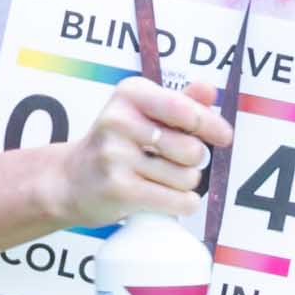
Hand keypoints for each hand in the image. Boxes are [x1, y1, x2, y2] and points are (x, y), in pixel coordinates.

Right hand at [79, 73, 235, 219]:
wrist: (70, 180)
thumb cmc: (116, 144)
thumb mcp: (143, 113)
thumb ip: (179, 101)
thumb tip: (209, 91)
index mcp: (129, 93)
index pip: (185, 109)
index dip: (211, 125)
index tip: (224, 136)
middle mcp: (118, 120)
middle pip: (192, 148)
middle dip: (195, 160)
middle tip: (176, 162)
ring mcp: (116, 156)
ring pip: (187, 177)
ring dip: (185, 184)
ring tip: (162, 179)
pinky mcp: (119, 189)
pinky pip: (177, 200)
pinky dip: (183, 203)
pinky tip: (170, 198)